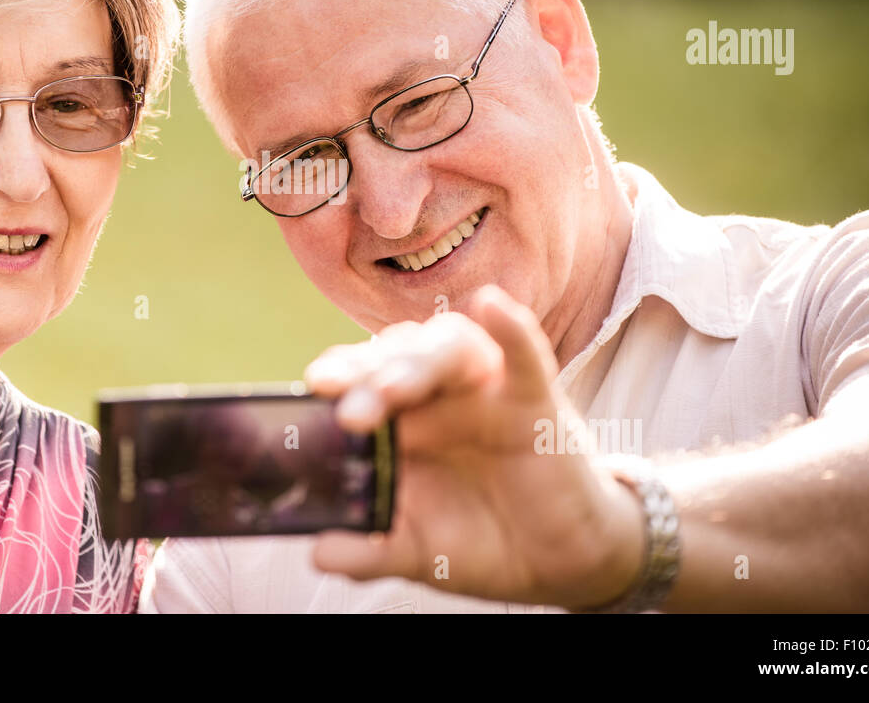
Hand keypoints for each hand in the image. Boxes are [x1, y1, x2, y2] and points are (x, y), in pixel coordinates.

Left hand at [304, 284, 644, 608]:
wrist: (556, 562)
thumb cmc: (479, 539)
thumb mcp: (419, 552)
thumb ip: (370, 551)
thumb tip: (318, 554)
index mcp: (400, 421)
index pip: (359, 381)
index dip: (337, 379)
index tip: (312, 388)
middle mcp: (437, 395)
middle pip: (395, 360)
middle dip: (367, 376)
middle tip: (347, 410)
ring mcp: (486, 391)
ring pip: (448, 348)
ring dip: (418, 361)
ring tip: (391, 387)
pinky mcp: (536, 401)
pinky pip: (524, 356)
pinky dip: (511, 330)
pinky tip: (493, 307)